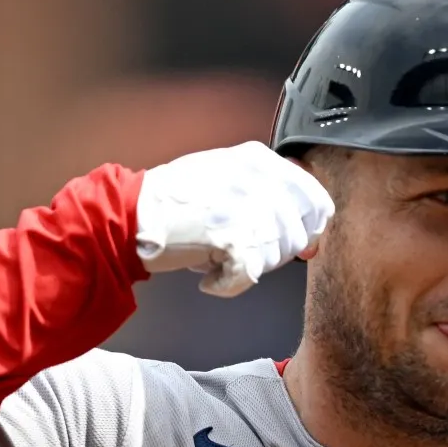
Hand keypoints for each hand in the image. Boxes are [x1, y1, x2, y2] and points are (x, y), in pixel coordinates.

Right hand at [134, 141, 334, 296]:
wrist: (131, 213)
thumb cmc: (177, 199)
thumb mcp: (229, 175)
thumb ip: (273, 195)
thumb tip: (315, 237)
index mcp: (260, 160)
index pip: (316, 200)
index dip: (308, 228)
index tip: (291, 241)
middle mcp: (258, 179)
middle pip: (299, 235)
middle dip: (274, 252)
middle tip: (239, 250)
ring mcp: (246, 209)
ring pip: (277, 258)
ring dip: (249, 267)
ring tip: (217, 255)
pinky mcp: (231, 239)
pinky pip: (249, 277)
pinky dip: (227, 286)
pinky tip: (209, 276)